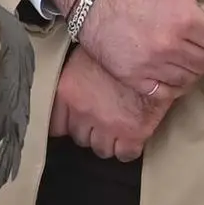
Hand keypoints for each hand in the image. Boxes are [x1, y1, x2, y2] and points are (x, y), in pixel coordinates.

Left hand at [50, 49, 172, 162]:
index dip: (65, 126)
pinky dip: (127, 149)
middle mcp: (83, 113)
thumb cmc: (117, 50)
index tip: (71, 124)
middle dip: (89, 131)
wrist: (149, 52)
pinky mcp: (133, 134)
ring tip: (116, 128)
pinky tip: (130, 138)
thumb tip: (72, 92)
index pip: (54, 126)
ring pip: (101, 149)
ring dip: (107, 141)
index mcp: (67, 93)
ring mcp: (108, 126)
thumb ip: (72, 82)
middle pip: (79, 138)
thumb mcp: (83, 59)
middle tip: (100, 119)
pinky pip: (125, 154)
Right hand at [53, 0, 203, 99]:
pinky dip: (173, 85)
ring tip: (185, 57)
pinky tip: (170, 72)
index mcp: (186, 19)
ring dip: (192, 70)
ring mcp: (150, 64)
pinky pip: (165, 92)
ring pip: (189, 79)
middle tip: (201, 47)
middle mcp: (171, 46)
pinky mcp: (132, 76)